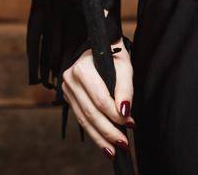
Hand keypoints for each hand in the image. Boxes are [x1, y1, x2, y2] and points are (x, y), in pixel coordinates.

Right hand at [62, 41, 133, 156]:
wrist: (101, 47)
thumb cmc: (115, 56)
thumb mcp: (125, 66)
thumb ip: (125, 89)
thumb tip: (124, 113)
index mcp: (82, 68)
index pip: (99, 98)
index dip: (114, 114)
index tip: (130, 123)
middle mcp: (70, 79)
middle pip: (90, 112)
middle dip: (108, 130)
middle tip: (123, 144)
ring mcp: (67, 90)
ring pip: (84, 120)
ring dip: (100, 137)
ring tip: (114, 151)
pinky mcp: (70, 99)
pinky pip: (82, 120)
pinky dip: (94, 133)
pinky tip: (105, 144)